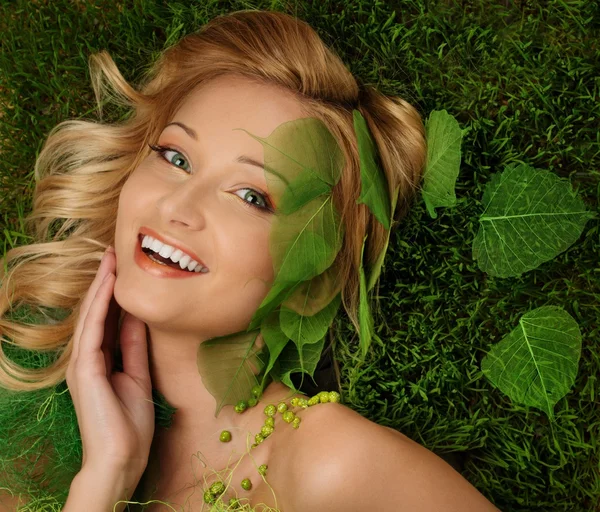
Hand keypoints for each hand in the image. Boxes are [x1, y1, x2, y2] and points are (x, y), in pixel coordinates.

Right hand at [65, 245, 154, 479]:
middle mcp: (89, 358)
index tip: (125, 269)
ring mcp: (83, 363)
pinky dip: (100, 306)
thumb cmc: (131, 423)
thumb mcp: (137, 375)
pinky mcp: (85, 369)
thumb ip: (134, 347)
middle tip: (115, 253)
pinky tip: (109, 286)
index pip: (108, 320)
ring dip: (101, 287)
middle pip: (97, 313)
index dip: (115, 294)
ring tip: (110, 259)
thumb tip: (139, 319)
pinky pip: (93, 330)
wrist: (122, 457)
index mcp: (101, 361)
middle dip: (106, 283)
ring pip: (92, 316)